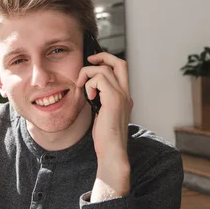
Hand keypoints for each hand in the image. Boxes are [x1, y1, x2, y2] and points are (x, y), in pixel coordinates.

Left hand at [76, 53, 132, 200]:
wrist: (112, 151)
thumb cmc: (105, 138)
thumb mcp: (102, 115)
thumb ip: (100, 101)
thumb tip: (89, 90)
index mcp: (124, 97)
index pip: (121, 70)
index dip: (107, 62)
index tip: (92, 64)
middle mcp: (126, 94)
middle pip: (120, 63)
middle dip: (102, 57)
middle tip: (88, 61)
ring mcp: (121, 96)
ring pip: (105, 69)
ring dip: (89, 74)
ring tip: (83, 88)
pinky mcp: (113, 99)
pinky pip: (99, 79)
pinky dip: (89, 84)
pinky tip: (88, 96)